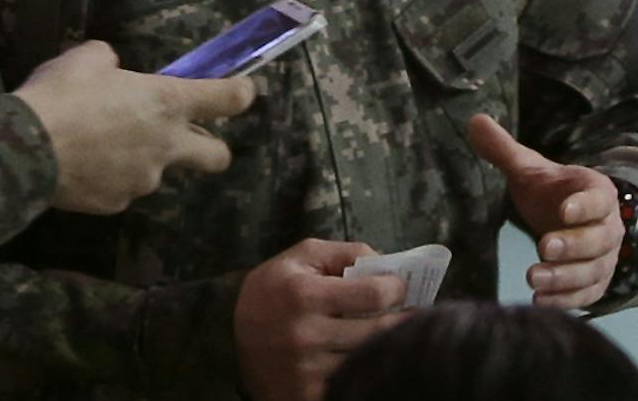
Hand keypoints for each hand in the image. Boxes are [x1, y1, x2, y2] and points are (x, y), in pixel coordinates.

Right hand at [13, 40, 254, 214]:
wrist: (21, 150)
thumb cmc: (60, 94)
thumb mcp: (86, 59)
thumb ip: (110, 63)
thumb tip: (112, 69)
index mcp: (168, 102)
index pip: (228, 98)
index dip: (241, 94)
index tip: (243, 92)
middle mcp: (167, 145)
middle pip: (217, 156)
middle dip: (213, 149)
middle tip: (191, 139)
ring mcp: (143, 180)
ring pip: (159, 173)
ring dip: (145, 160)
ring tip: (105, 148)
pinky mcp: (116, 204)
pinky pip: (123, 190)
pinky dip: (112, 179)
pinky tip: (85, 168)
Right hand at [233, 238, 407, 400]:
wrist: (228, 337)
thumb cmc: (273, 289)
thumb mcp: (302, 256)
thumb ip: (346, 252)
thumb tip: (387, 263)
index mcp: (304, 295)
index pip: (374, 294)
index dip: (396, 288)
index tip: (399, 286)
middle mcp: (304, 335)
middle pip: (379, 330)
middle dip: (401, 317)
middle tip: (409, 310)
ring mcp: (305, 370)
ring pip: (369, 359)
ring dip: (385, 345)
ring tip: (390, 332)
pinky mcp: (306, 394)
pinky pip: (352, 384)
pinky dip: (365, 370)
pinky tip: (366, 357)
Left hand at [466, 114, 623, 308]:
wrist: (568, 223)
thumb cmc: (550, 194)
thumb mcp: (529, 170)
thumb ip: (505, 150)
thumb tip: (473, 120)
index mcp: (597, 192)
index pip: (599, 198)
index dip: (584, 205)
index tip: (563, 210)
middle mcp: (608, 227)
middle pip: (599, 239)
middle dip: (572, 245)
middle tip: (542, 246)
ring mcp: (604, 259)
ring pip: (593, 271)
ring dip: (565, 277)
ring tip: (532, 278)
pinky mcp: (595, 284)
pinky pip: (587, 296)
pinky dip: (566, 300)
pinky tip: (539, 301)